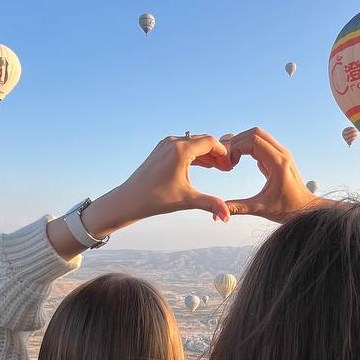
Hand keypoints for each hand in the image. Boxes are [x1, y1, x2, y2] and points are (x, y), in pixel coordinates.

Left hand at [85, 134, 232, 237]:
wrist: (130, 199)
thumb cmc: (155, 199)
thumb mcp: (186, 200)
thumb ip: (210, 204)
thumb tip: (227, 217)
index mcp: (180, 150)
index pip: (210, 142)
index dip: (223, 154)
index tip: (230, 168)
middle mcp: (173, 142)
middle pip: (203, 141)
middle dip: (217, 154)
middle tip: (227, 169)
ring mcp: (166, 144)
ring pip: (194, 144)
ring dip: (207, 155)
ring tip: (218, 169)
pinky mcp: (161, 149)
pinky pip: (184, 147)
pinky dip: (196, 155)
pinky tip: (205, 167)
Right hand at [222, 128, 317, 222]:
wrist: (305, 209)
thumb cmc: (287, 210)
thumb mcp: (260, 209)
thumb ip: (238, 208)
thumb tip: (217, 215)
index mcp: (278, 163)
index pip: (253, 141)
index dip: (236, 148)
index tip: (230, 164)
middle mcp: (281, 153)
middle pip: (255, 133)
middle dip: (237, 142)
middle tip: (227, 159)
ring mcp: (281, 153)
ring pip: (258, 135)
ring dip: (242, 143)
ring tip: (231, 158)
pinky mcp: (278, 157)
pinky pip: (261, 143)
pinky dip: (247, 147)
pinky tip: (238, 160)